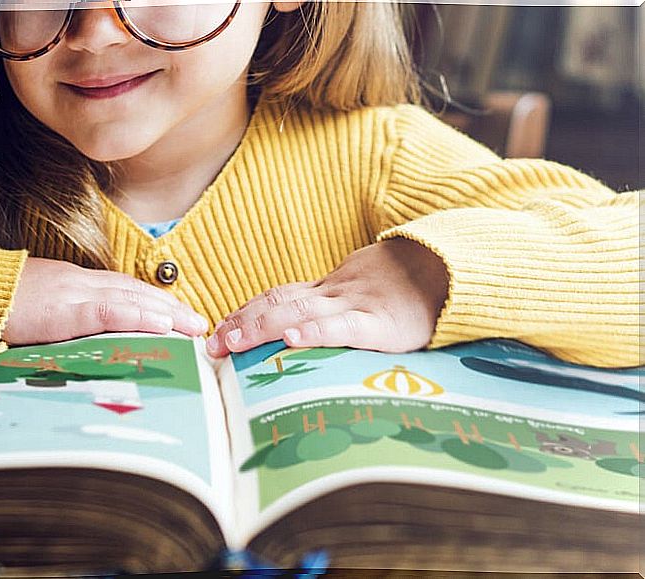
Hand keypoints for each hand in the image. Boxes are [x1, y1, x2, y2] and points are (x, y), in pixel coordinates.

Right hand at [4, 257, 208, 345]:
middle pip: (135, 291)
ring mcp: (72, 294)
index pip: (122, 288)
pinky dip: (140, 318)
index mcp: (71, 282)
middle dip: (170, 306)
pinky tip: (163, 325)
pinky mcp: (63, 311)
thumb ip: (56, 316)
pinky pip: (109, 313)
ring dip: (167, 313)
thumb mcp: (31, 308)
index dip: (153, 300)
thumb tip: (76, 336)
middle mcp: (78, 282)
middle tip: (199, 321)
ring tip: (193, 326)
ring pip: (131, 299)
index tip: (178, 313)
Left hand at [206, 238, 449, 356]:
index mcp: (328, 288)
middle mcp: (333, 294)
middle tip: (210, 345)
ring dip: (260, 329)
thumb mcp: (362, 291)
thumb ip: (332, 308)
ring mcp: (355, 305)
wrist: (452, 270)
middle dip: (239, 324)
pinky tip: (293, 340)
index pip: (275, 296)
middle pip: (276, 303)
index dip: (242, 312)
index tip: (214, 329)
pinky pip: (344, 326)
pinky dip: (316, 332)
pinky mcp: (381, 323)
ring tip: (233, 343)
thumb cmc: (406, 288)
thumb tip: (297, 331)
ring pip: (298, 312)